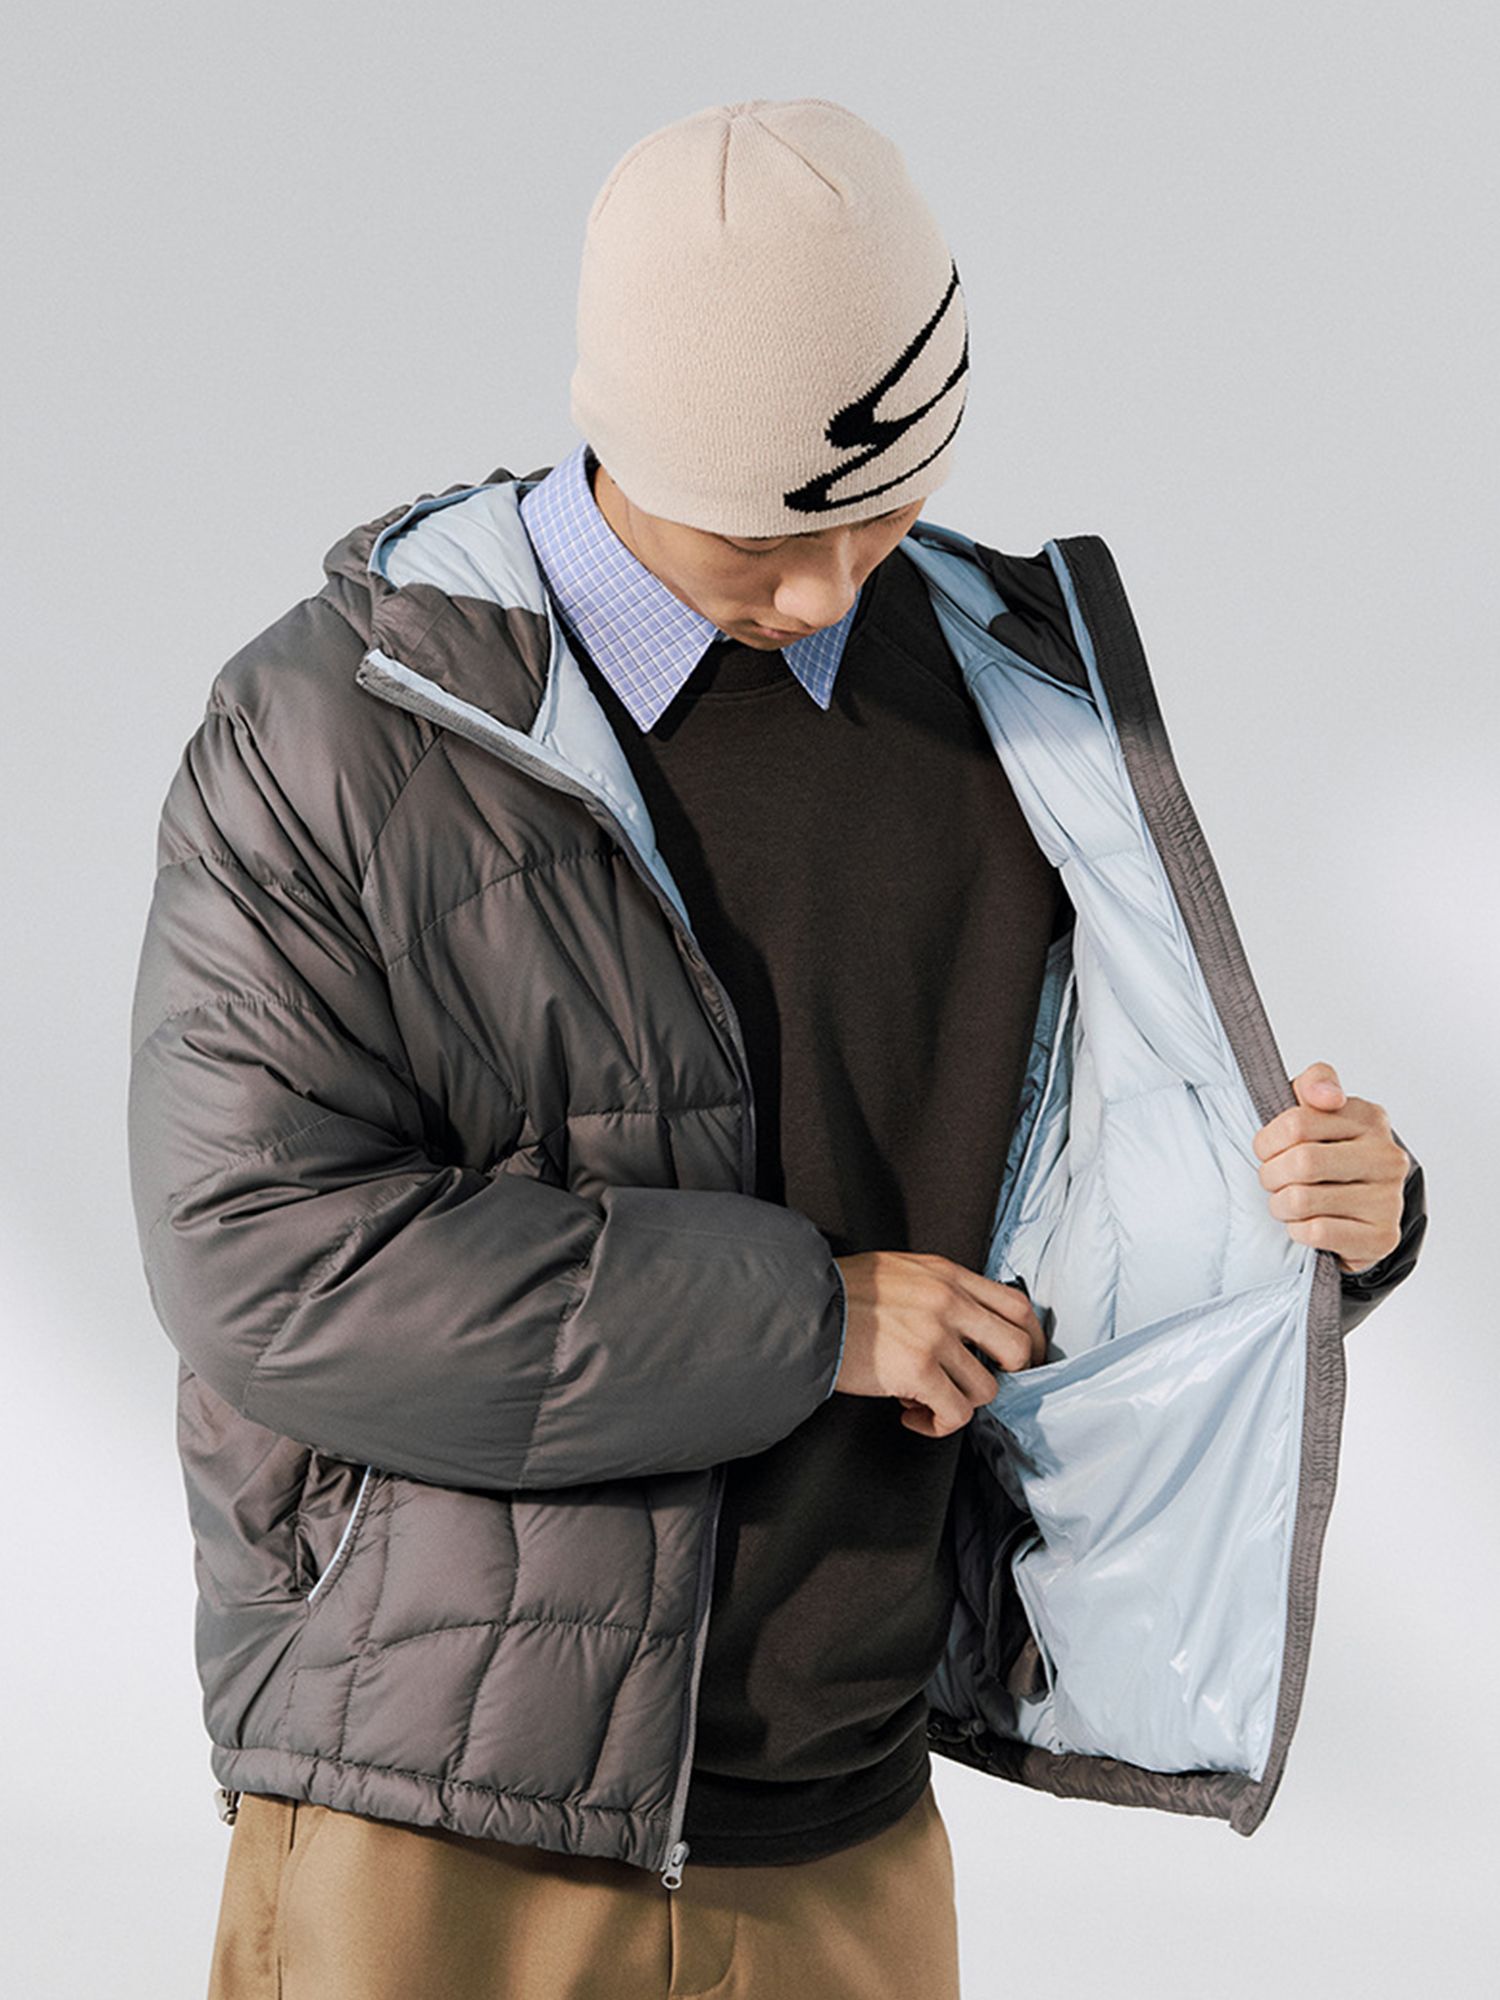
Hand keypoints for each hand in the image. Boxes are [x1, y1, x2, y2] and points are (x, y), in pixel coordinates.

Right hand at [832, 1250, 1046, 1438]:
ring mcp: (935, 1336)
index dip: (1030, 1338)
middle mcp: (949, 1301)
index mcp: (947, 1275)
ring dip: (960, 1403)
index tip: (1025, 1358)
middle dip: (1008, 1377)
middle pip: (1017, 1347)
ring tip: (929, 1400)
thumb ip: (938, 1289)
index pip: (1017, 1304)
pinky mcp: (918, 1370)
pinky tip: (912, 1415)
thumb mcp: (901, 1271)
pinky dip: (937, 1424)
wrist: (802, 1307)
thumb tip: (963, 1324)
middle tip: (985, 1387)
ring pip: (985, 1389)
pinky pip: (954, 1414)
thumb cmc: (841, 1293)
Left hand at [1252, 1062, 1409, 1273]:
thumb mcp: (1314, 1109)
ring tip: (1287, 1202)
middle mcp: (1386, 1157)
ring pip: (1303, 1200)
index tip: (1267, 1150)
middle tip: (1273, 1180)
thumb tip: (1329, 1096)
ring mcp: (1389, 1198)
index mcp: (1369, 1119)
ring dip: (1280, 1205)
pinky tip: (1305, 1224)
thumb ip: (1314, 1083)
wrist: (1357, 1210)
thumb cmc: (1325, 1152)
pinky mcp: (1382, 1236)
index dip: (1267, 1141)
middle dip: (1271, 1175)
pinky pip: (1317, 1232)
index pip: (1297, 1123)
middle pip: (1301, 1163)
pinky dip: (1298, 1230)